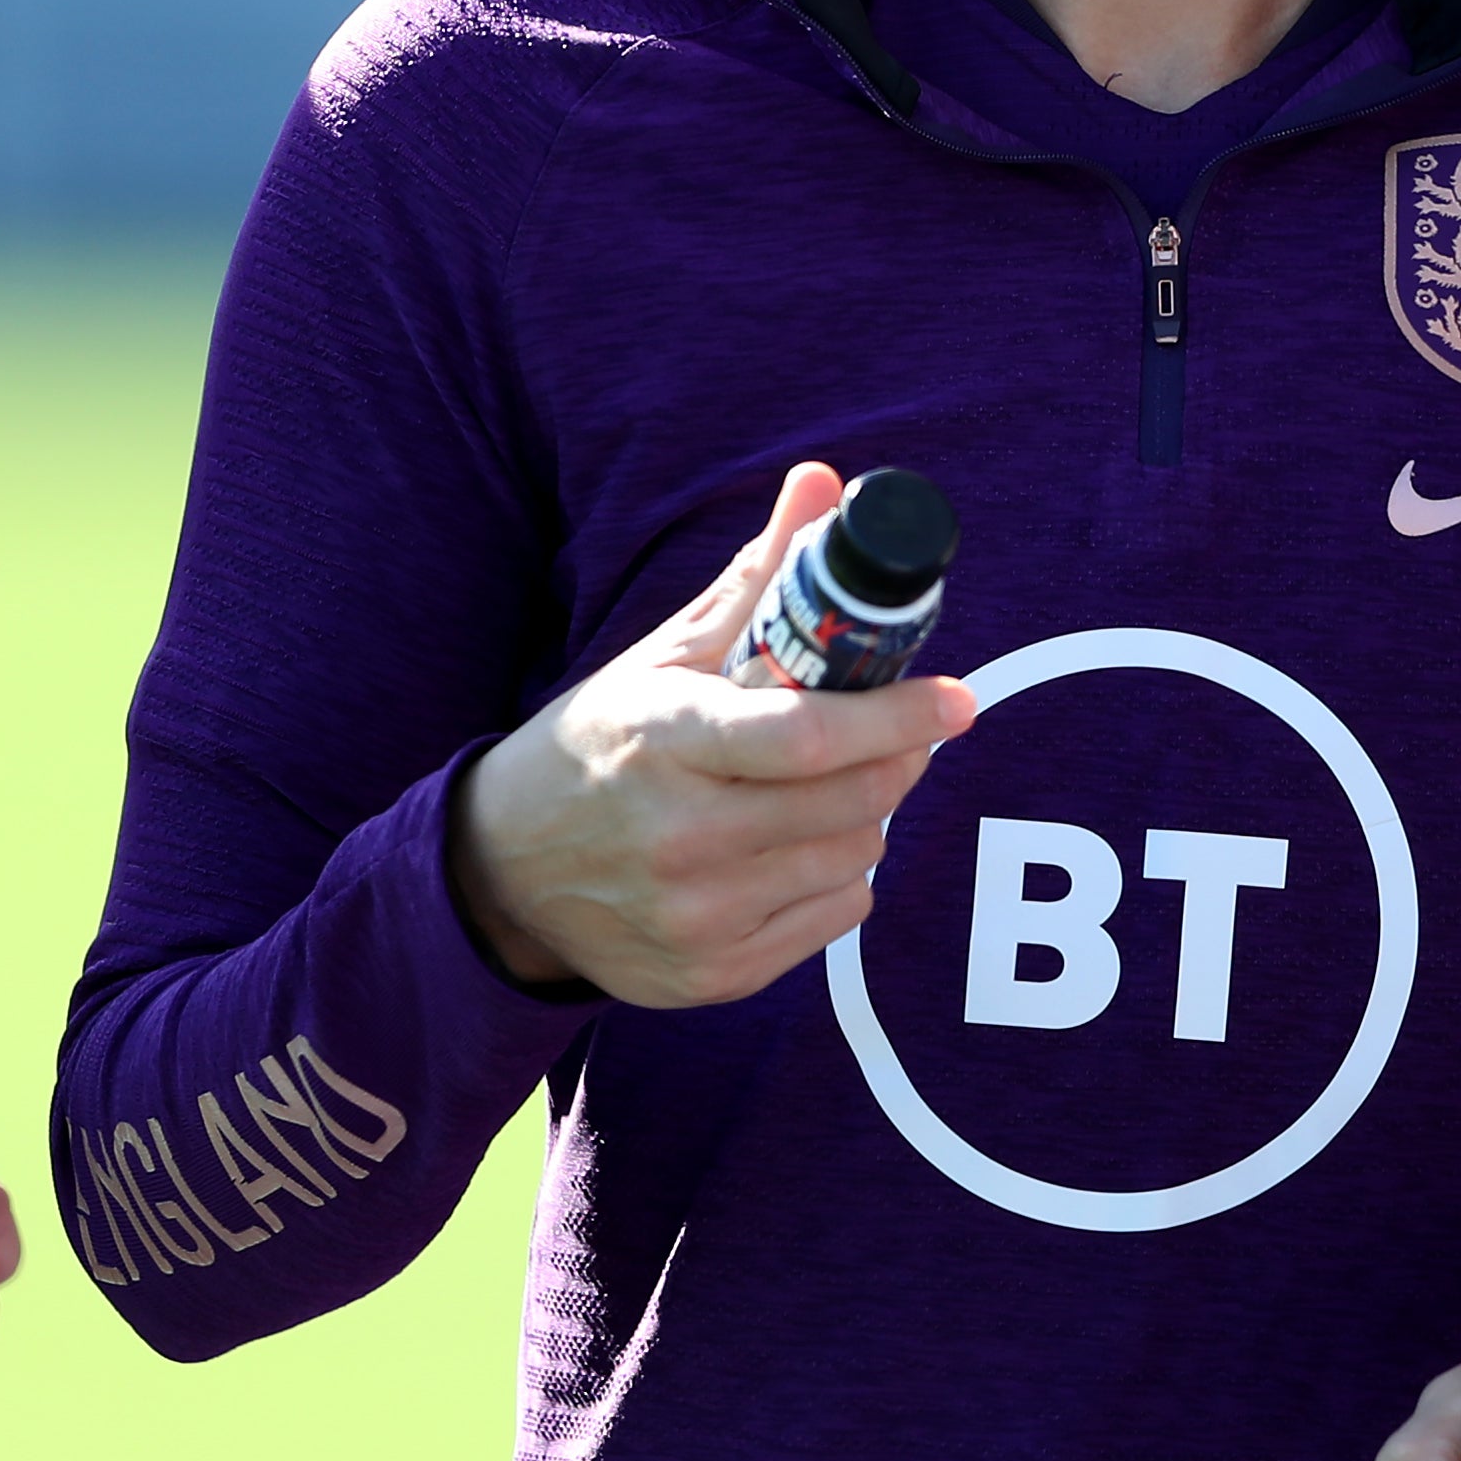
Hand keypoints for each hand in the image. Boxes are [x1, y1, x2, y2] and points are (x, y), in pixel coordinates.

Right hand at [450, 462, 974, 1005]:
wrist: (504, 872)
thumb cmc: (602, 743)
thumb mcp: (664, 658)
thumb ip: (755, 578)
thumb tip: (822, 482)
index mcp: (664, 740)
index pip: (806, 736)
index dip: (897, 716)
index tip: (957, 699)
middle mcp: (677, 837)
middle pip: (848, 801)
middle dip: (897, 758)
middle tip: (901, 732)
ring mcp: (694, 917)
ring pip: (853, 858)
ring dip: (867, 814)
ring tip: (827, 786)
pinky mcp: (710, 977)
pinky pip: (833, 918)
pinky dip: (839, 875)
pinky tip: (795, 846)